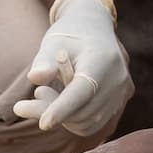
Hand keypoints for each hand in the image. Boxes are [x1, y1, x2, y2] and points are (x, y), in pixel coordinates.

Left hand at [15, 0, 131, 135]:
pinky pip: (93, 123)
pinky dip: (72, 120)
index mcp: (102, 59)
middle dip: (52, 111)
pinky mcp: (120, 102)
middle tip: (29, 98)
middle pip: (83, 111)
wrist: (95, 29)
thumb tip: (35, 77)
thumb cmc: (69, 35)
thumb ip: (43, 61)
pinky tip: (60, 100)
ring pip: (87, 123)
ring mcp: (122, 92)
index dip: (63, 109)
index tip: (43, 124)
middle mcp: (117, 78)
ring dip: (61, 117)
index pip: (83, 91)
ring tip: (44, 93)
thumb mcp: (52, 42)